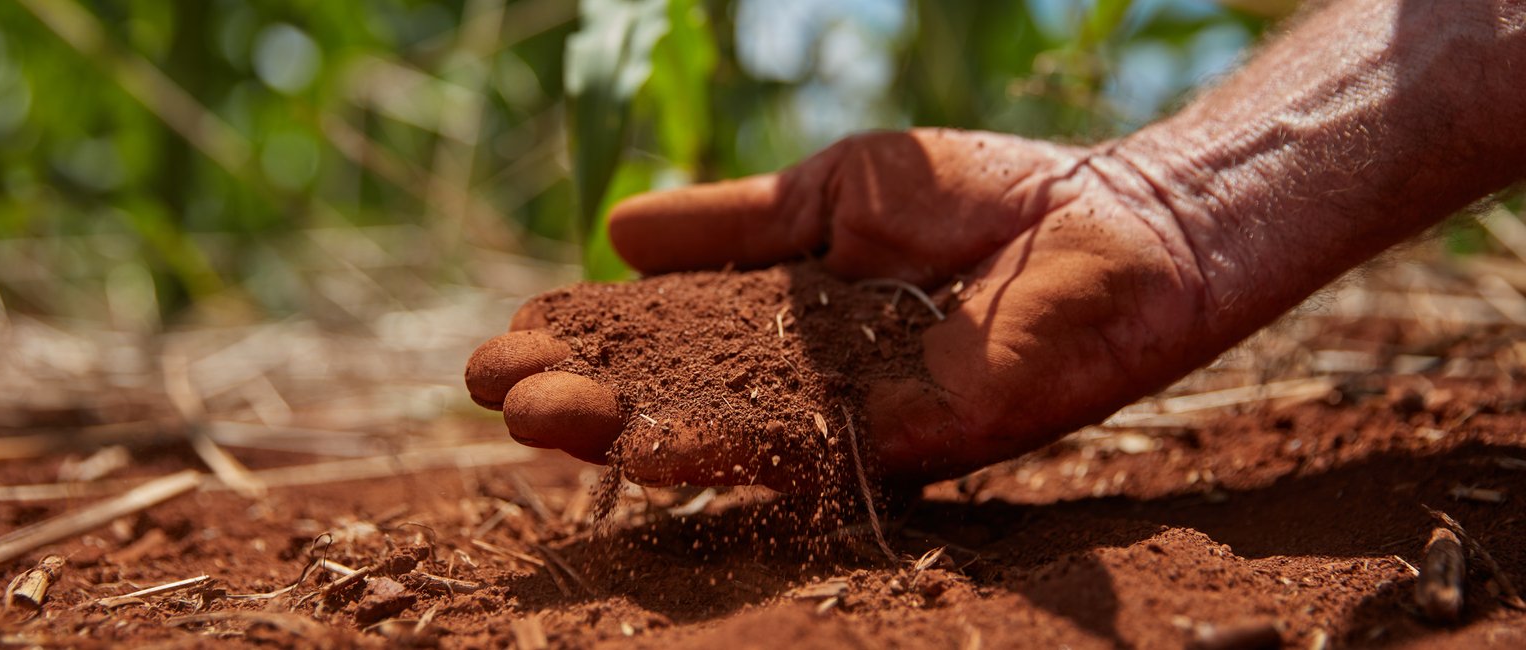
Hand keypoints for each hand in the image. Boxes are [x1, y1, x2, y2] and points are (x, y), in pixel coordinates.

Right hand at [466, 128, 1215, 484]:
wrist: (1106, 214)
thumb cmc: (978, 195)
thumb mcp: (830, 193)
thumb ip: (730, 224)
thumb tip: (613, 235)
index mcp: (778, 327)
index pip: (656, 344)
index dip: (580, 344)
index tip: (502, 339)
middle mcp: (801, 387)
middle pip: (670, 401)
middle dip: (579, 398)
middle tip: (491, 391)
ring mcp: (850, 421)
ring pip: (720, 439)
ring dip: (624, 435)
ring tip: (536, 420)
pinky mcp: (910, 439)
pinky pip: (803, 450)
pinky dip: (723, 450)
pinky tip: (648, 443)